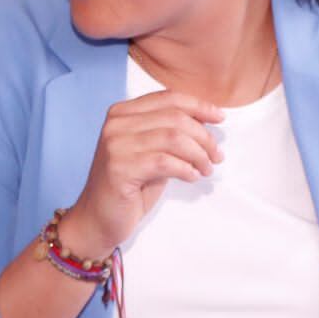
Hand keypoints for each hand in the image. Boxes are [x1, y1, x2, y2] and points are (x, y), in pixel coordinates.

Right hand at [61, 91, 223, 256]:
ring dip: (199, 154)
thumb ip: (171, 133)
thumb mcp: (152, 152)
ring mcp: (115, 145)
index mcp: (123, 112)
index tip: (219, 118)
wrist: (98, 218)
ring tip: (206, 169)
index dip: (198, 106)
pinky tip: (192, 177)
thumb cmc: (130, 186)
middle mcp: (116, 124)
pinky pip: (165, 162)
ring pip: (173, 138)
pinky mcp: (119, 168)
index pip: (168, 98)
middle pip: (175, 117)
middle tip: (216, 155)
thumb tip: (206, 121)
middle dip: (204, 136)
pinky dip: (186, 169)